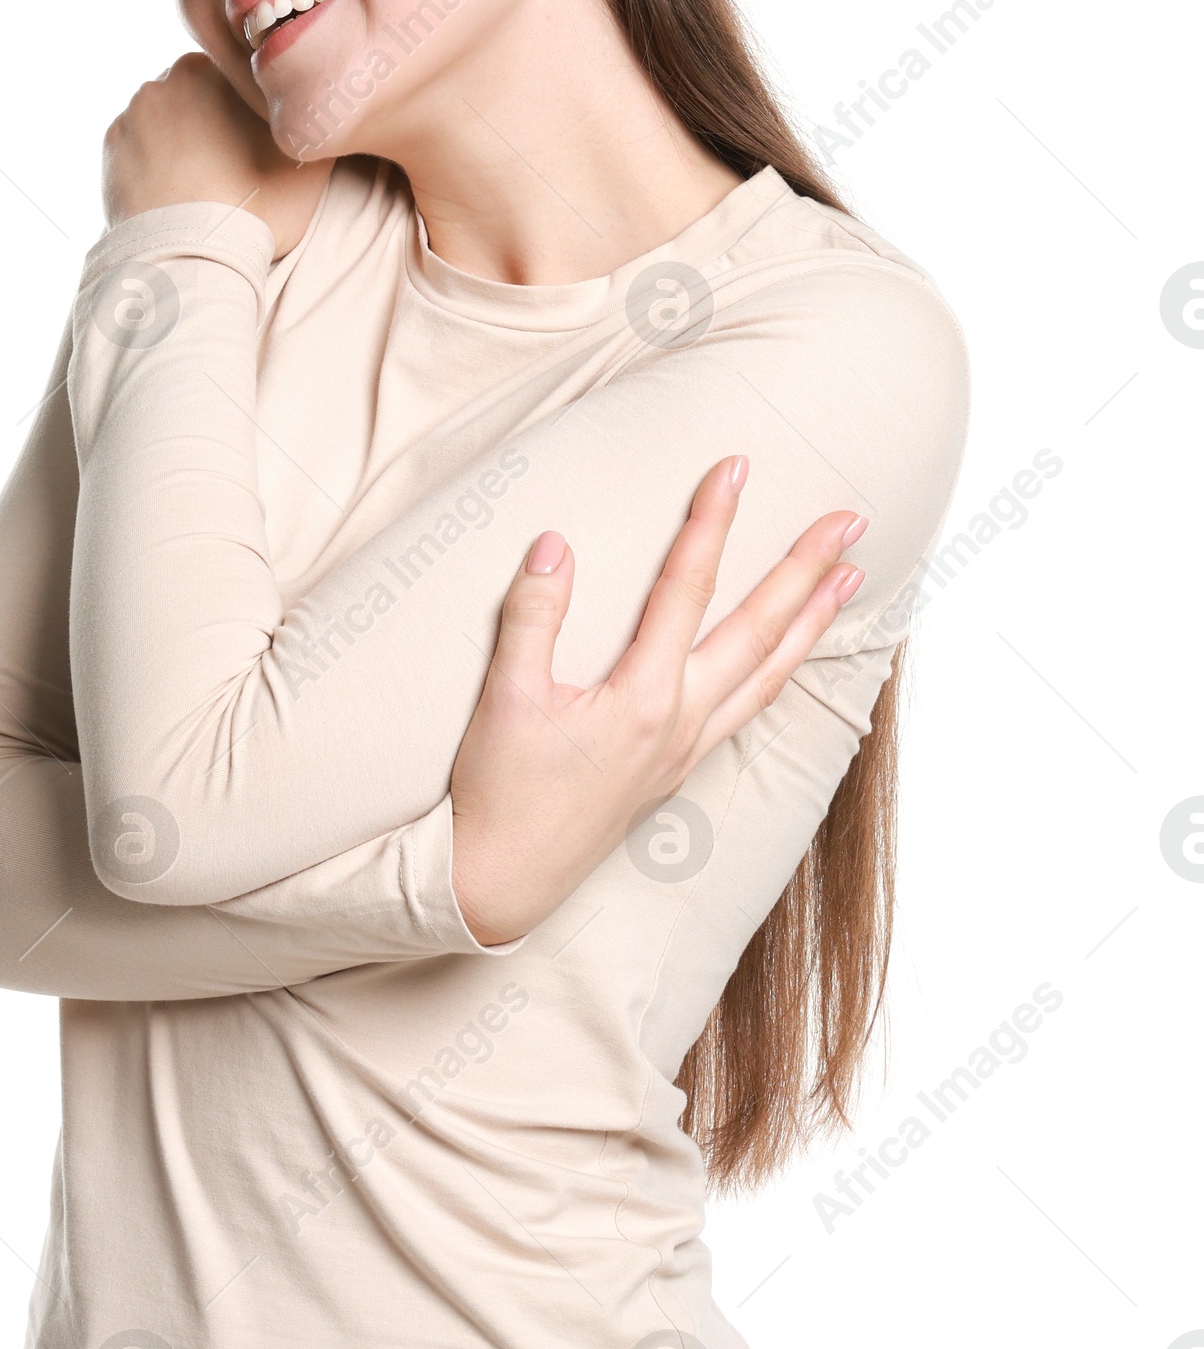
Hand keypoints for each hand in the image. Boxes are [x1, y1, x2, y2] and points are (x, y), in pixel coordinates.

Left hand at [102, 51, 328, 257]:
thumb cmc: (255, 209)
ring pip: (164, 119)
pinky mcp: (111, 148)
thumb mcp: (307, 163)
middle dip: (211, 120)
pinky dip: (153, 162)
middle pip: (196, 94)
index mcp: (212, 70)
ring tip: (201, 182)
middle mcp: (164, 80)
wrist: (188, 258)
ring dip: (180, 140)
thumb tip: (314, 106)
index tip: (258, 140)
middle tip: (232, 163)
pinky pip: (138, 146)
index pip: (236, 77)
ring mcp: (131, 114)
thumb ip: (312, 121)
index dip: (249, 109)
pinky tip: (173, 190)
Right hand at [448, 456, 866, 944]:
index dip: (711, 522)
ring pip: (768, 675)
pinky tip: (786, 655)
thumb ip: (532, 616)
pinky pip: (747, 709)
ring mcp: (685, 749)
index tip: (735, 468)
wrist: (502, 879)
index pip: (685, 588)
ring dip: (811, 622)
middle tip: (849, 522)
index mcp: (642, 698)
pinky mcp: (677, 770)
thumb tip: (554, 544)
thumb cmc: (500, 790)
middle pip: (759, 631)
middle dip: (805, 570)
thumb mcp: (506, 697)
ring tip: (849, 580)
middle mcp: (680, 722)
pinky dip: (779, 672)